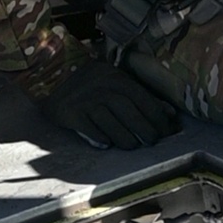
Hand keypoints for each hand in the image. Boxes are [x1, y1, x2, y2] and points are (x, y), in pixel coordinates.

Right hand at [40, 61, 180, 148]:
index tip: (165, 130)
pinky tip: (107, 144)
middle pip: (127, 110)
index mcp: (115, 76)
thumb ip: (142, 98)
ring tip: (132, 146)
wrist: (51, 87)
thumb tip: (170, 115)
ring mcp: (84, 99)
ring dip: (125, 137)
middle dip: (144, 128)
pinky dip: (100, 138)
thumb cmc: (92, 89)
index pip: (141, 97)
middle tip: (151, 141)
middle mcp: (100, 86)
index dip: (156, 116)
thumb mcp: (116, 86)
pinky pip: (90, 129)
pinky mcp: (71, 113)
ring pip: (110, 121)